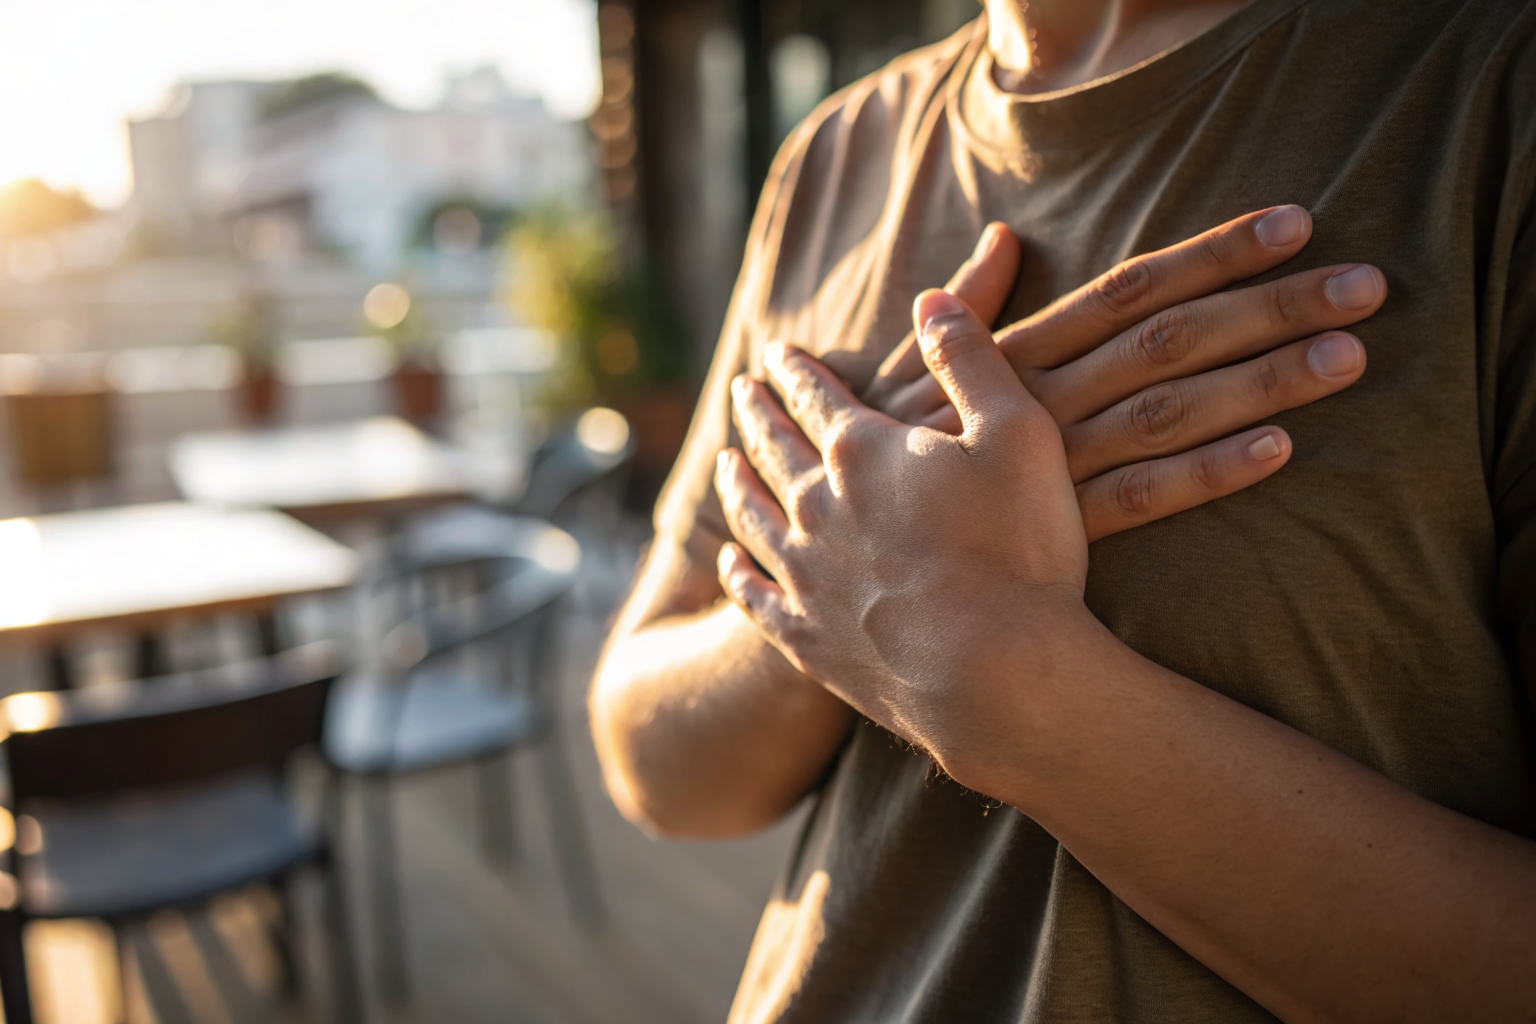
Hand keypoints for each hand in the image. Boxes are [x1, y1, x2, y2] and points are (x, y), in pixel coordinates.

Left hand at [714, 294, 1090, 780]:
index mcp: (862, 452)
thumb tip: (930, 298)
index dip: (796, 370)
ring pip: (753, 516)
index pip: (816, 395)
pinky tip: (728, 563)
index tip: (777, 353)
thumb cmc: (1021, 551)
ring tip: (725, 462)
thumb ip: (969, 359)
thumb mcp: (1017, 432)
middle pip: (774, 448)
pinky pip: (754, 598)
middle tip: (743, 390)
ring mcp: (804, 577)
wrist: (996, 677)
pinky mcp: (806, 640)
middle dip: (758, 413)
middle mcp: (815, 507)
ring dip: (736, 483)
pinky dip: (736, 574)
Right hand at [863, 208, 1380, 539]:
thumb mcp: (908, 375)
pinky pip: (1144, 499)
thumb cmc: (884, 463)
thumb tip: (1003, 236)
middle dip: (1268, 307)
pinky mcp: (1060, 533)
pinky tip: (1277, 452)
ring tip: (1347, 357)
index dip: (1212, 253)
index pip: (1128, 287)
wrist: (848, 557)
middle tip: (1363, 286)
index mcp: (1015, 356)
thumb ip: (966, 309)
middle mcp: (1043, 400)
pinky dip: (1209, 474)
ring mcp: (1054, 466)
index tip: (1293, 224)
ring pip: (1170, 412)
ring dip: (1261, 382)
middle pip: (1171, 339)